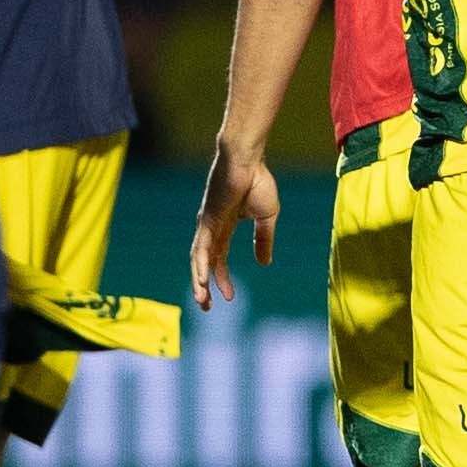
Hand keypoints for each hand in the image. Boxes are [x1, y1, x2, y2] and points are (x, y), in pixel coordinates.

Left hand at [191, 130, 279, 305]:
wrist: (249, 161)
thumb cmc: (258, 182)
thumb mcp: (267, 218)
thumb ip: (263, 241)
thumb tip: (264, 264)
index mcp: (225, 226)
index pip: (219, 258)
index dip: (222, 277)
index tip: (230, 296)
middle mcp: (211, 228)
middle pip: (204, 263)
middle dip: (205, 285)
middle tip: (207, 306)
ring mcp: (206, 224)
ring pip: (199, 259)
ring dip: (199, 281)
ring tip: (202, 301)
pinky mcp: (206, 221)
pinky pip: (200, 249)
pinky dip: (199, 266)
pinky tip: (201, 282)